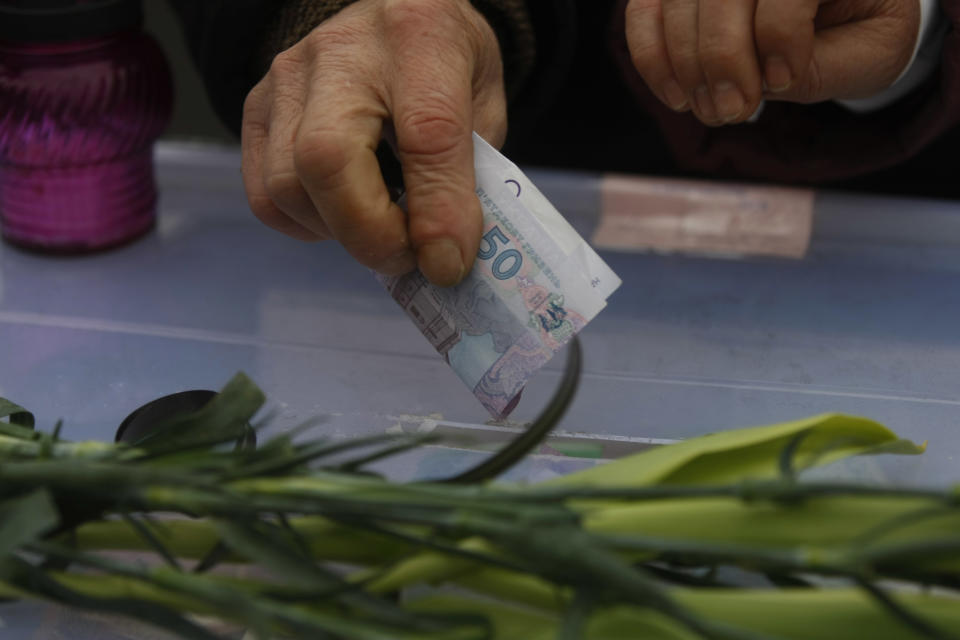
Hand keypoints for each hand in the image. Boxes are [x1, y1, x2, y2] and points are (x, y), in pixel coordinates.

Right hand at [241, 0, 506, 285]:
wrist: (393, 18)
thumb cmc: (445, 70)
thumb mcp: (483, 108)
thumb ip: (470, 177)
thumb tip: (445, 258)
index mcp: (420, 37)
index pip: (426, 134)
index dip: (437, 213)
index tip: (447, 263)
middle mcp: (343, 50)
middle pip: (327, 159)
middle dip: (370, 234)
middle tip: (406, 259)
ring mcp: (288, 76)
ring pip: (287, 185)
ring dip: (338, 233)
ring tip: (381, 230)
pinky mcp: (256, 106)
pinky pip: (265, 194)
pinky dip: (307, 225)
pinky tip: (343, 215)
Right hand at [624, 0, 920, 125]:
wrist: (847, 8)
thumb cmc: (864, 28)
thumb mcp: (869, 52)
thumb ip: (821, 68)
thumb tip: (760, 82)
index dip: (779, 36)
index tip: (784, 82)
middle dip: (721, 58)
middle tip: (733, 110)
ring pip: (678, 3)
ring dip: (685, 66)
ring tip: (710, 109)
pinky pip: (644, 9)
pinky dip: (650, 56)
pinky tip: (676, 95)